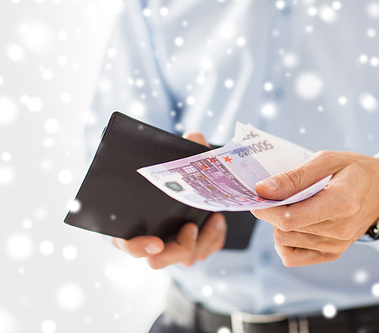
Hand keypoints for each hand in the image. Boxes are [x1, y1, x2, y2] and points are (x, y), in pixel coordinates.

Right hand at [111, 132, 226, 268]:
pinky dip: (213, 238)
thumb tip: (193, 138)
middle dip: (176, 250)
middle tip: (191, 228)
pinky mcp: (193, 248)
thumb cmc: (176, 172)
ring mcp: (172, 247)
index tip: (156, 241)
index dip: (137, 247)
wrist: (195, 180)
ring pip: (186, 259)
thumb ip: (186, 147)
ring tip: (214, 218)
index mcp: (133, 222)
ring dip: (202, 240)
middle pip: (157, 260)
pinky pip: (204, 252)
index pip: (126, 243)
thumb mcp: (180, 158)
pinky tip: (218, 220)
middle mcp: (150, 240)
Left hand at [251, 151, 378, 266]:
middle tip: (275, 195)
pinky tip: (293, 225)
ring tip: (291, 206)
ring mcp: (337, 245)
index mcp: (341, 202)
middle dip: (272, 212)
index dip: (266, 209)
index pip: (290, 218)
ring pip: (285, 243)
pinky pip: (294, 258)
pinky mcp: (333, 254)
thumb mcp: (326, 160)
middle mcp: (340, 229)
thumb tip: (262, 189)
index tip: (258, 196)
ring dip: (279, 225)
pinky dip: (286, 242)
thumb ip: (294, 176)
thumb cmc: (354, 170)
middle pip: (285, 230)